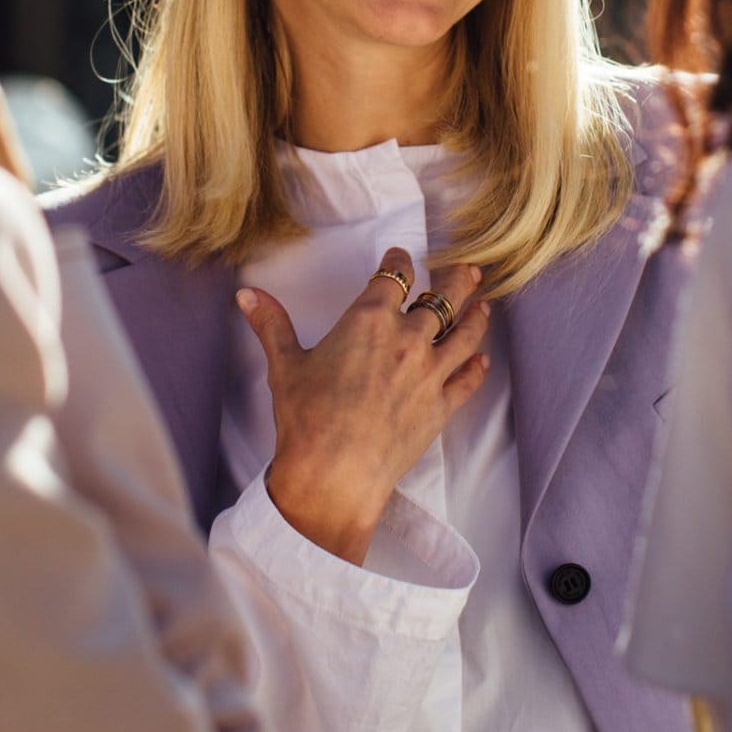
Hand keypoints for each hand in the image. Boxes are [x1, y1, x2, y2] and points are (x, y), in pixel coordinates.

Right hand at [237, 248, 492, 564]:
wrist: (333, 474)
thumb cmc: (306, 418)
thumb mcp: (285, 364)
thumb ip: (271, 324)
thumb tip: (247, 294)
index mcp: (369, 321)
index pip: (392, 277)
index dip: (399, 262)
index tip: (401, 257)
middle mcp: (407, 339)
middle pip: (441, 300)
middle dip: (455, 282)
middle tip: (467, 270)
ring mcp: (429, 373)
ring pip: (464, 335)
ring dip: (477, 317)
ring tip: (484, 305)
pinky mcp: (440, 407)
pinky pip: (467, 381)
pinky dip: (477, 369)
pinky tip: (483, 361)